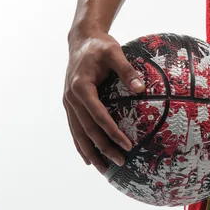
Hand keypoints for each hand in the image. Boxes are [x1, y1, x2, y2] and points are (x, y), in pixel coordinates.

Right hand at [63, 31, 144, 172]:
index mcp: (81, 86)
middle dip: (104, 148)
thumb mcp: (114, 53)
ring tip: (104, 169)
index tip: (127, 145)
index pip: (98, 115)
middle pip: (88, 129)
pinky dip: (81, 145)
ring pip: (78, 134)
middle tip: (121, 162)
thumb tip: (141, 88)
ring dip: (91, 152)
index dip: (112, 132)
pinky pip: (75, 129)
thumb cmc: (100, 46)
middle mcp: (71, 98)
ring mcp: (68, 103)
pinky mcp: (70, 105)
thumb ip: (127, 70)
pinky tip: (89, 159)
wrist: (81, 40)